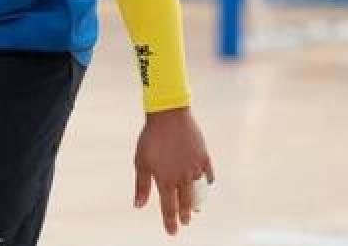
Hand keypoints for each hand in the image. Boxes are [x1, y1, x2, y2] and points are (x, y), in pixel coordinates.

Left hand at [133, 106, 214, 235]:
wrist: (168, 115)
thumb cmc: (151, 138)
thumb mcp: (141, 162)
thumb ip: (142, 185)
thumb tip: (139, 205)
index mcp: (166, 180)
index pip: (169, 208)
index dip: (171, 222)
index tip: (172, 232)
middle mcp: (182, 177)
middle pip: (186, 203)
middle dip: (185, 214)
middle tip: (185, 222)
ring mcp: (195, 168)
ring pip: (199, 191)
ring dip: (198, 202)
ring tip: (197, 209)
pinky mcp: (204, 157)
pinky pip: (208, 175)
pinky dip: (207, 182)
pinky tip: (206, 184)